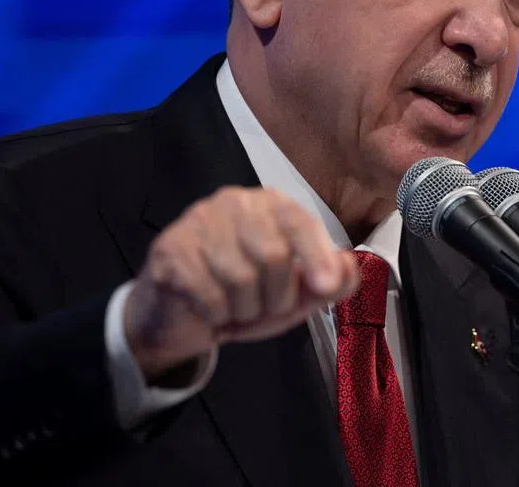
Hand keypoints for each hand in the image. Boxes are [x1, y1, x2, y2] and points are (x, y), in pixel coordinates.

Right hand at [123, 185, 357, 380]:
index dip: (316, 255)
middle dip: (277, 296)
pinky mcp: (170, 249)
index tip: (327, 285)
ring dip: (245, 309)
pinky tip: (210, 309)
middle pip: (273, 254)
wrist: (181, 316)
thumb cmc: (245, 297)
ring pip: (240, 278)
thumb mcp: (294, 296)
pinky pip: (209, 294)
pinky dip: (218, 315)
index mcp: (270, 205)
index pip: (299, 222)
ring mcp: (198, 222)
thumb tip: (348, 268)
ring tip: (237, 307)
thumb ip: (326, 283)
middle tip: (266, 306)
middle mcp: (234, 202)